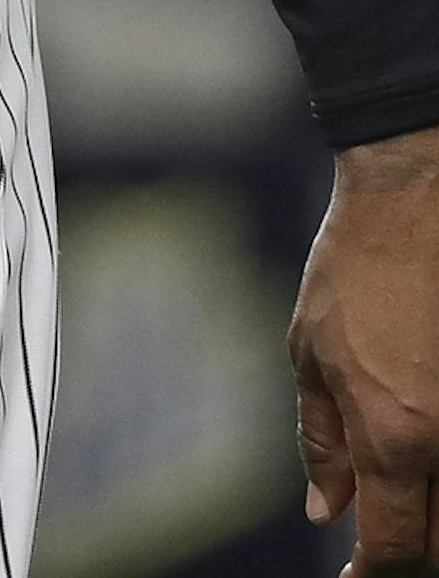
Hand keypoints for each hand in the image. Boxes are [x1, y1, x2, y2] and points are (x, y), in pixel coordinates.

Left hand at [292, 125, 438, 569]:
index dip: (371, 576)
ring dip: (434, 520)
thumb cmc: (353, 267)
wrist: (413, 198)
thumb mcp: (310, 350)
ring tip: (398, 499)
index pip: (394, 548)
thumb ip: (321, 439)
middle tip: (374, 545)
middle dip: (407, 555)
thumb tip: (323, 509)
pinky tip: (423, 463)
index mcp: (395, 438)